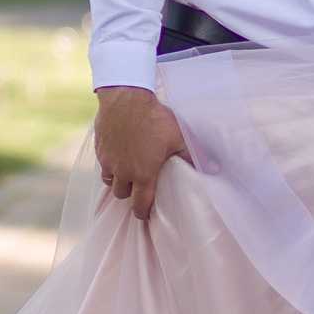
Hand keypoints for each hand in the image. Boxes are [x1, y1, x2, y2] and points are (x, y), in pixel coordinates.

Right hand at [93, 86, 189, 221]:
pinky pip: (102, 164)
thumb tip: (214, 169)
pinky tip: (118, 156)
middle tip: (138, 189)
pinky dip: (109, 165)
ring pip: (109, 181)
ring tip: (127, 174)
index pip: (140, 204)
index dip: (142, 213)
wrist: (126, 98)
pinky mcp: (99, 149)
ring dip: (118, 181)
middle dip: (130, 195)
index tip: (145, 215)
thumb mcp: (179, 136)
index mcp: (143, 174)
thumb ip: (195, 155)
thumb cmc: (154, 118)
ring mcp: (109, 161)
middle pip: (122, 194)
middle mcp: (123, 172)